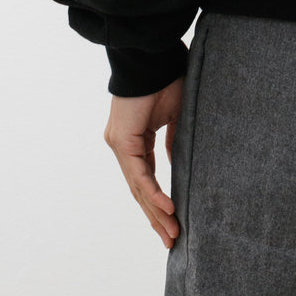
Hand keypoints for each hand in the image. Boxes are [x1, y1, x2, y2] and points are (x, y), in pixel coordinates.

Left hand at [104, 76, 184, 248]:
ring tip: (172, 233)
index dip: (159, 201)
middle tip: (171, 240)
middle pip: (139, 190)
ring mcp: (119, 144)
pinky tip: (167, 208)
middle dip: (156, 217)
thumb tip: (176, 164)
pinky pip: (139, 173)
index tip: (173, 221)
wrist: (152, 55)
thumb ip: (173, 140)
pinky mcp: (122, 140)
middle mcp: (122, 145)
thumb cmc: (165, 77)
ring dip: (156, 212)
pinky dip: (153, 192)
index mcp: (134, 140)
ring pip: (138, 187)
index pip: (145, 179)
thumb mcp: (175, 114)